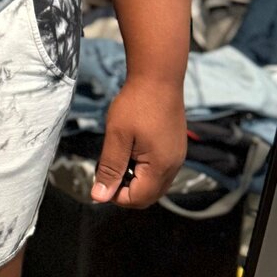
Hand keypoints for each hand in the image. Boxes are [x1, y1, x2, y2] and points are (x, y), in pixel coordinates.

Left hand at [90, 75, 186, 207]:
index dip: (115, 194)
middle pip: (148, 195)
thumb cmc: (135, 104)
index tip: (100, 175)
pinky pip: (159, 168)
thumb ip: (110, 168)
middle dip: (125, 188)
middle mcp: (174, 167)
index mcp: (161, 168)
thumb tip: (99, 197)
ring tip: (119, 153)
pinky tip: (131, 146)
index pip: (137, 199)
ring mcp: (177, 156)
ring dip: (134, 177)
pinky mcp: (176, 146)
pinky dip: (143, 166)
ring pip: (154, 182)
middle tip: (108, 165)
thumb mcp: (117, 136)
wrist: (158, 76)